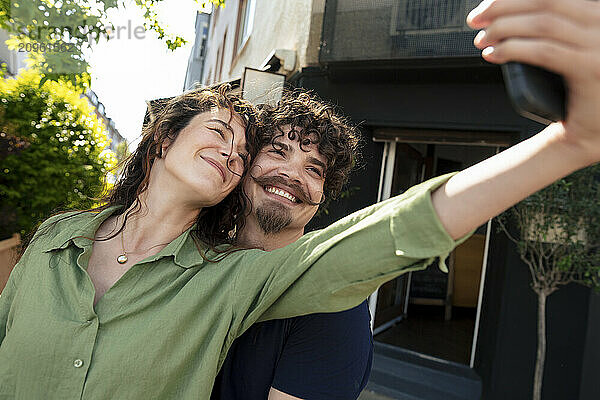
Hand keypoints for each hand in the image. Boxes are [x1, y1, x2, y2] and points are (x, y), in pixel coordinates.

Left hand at [467, 0, 599, 164]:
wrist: (598, 127)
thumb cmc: (584, 87)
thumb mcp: (574, 46)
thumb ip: (551, 28)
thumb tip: (509, 15)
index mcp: (598, 11)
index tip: (489, 5)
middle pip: (547, 2)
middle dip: (503, 7)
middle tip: (477, 19)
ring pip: (542, 23)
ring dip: (503, 29)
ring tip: (483, 39)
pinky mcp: (590, 68)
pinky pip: (544, 51)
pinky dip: (513, 49)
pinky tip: (494, 54)